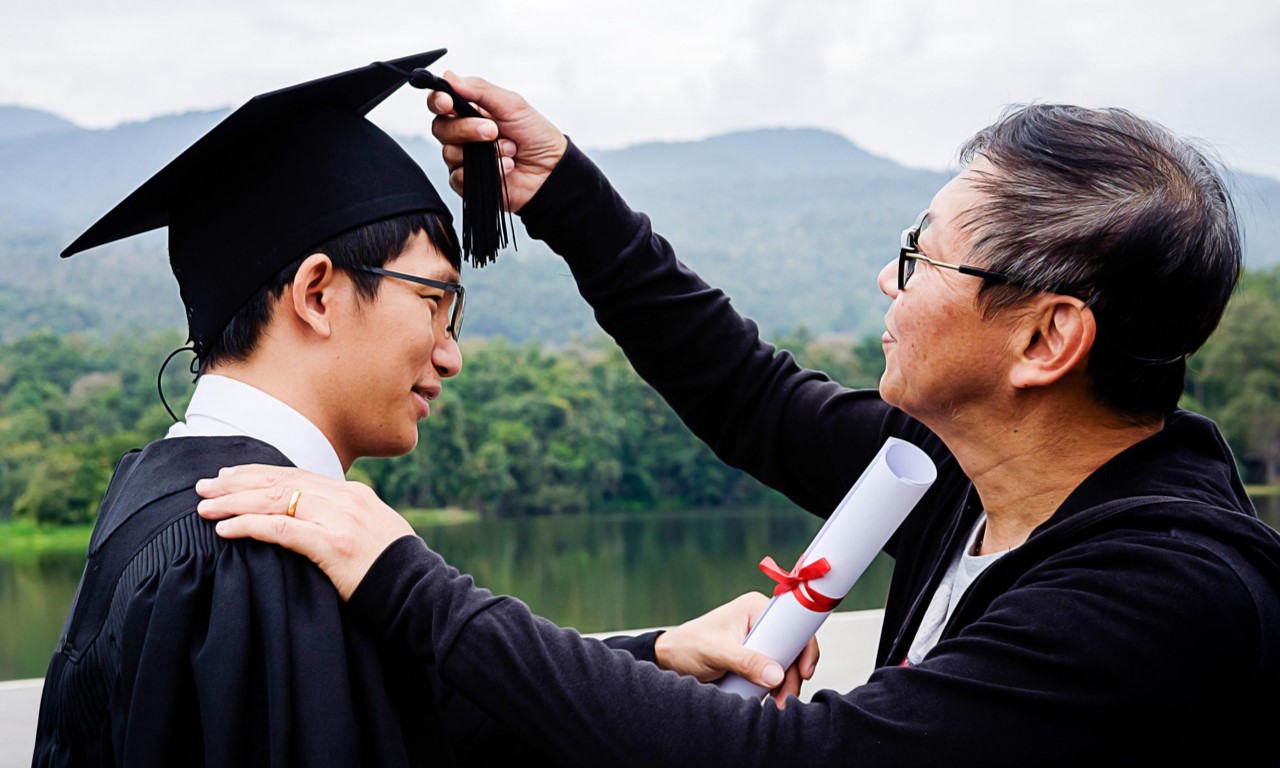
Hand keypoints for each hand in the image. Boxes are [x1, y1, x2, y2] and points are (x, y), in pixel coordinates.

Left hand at [195, 464, 413, 599]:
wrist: (422, 592)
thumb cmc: (394, 571)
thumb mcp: (372, 533)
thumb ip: (344, 520)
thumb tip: (314, 521)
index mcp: (354, 494)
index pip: (296, 475)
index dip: (258, 474)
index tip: (229, 476)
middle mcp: (345, 499)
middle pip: (280, 482)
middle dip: (237, 483)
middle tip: (204, 487)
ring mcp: (339, 519)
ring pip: (275, 501)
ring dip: (234, 503)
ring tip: (204, 508)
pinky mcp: (332, 545)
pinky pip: (281, 530)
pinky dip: (249, 526)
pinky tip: (225, 529)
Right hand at [428, 72, 567, 212]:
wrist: (552, 170)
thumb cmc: (535, 135)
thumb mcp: (512, 105)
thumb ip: (480, 90)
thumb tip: (450, 76)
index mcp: (470, 111)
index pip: (440, 103)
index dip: (438, 100)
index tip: (446, 102)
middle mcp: (463, 134)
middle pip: (440, 128)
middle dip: (465, 128)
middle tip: (493, 130)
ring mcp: (464, 158)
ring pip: (449, 152)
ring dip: (484, 151)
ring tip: (510, 150)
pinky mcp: (468, 182)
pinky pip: (459, 177)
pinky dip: (487, 171)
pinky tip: (507, 167)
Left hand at [654, 592, 819, 708]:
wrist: (669, 661)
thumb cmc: (687, 647)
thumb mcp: (716, 652)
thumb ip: (745, 661)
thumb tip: (776, 675)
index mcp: (755, 608)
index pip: (793, 624)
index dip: (804, 647)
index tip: (804, 672)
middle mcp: (761, 622)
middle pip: (793, 648)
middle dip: (792, 675)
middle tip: (785, 699)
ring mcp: (760, 641)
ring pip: (786, 664)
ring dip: (784, 686)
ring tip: (776, 705)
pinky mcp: (755, 659)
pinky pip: (774, 674)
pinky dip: (775, 689)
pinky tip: (769, 700)